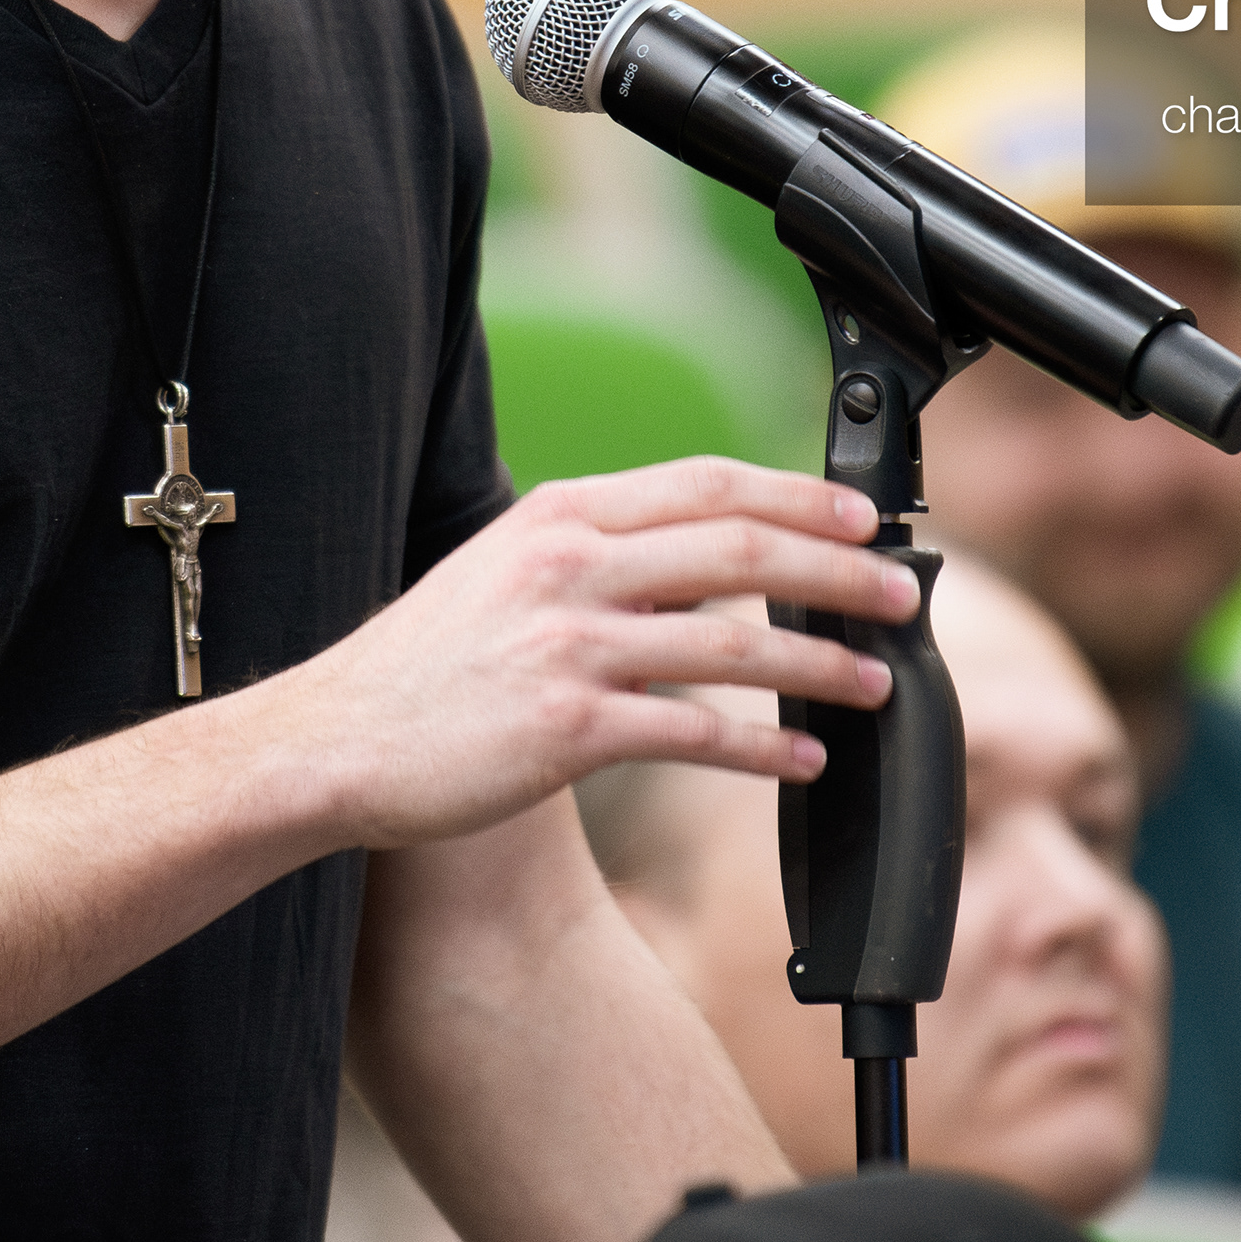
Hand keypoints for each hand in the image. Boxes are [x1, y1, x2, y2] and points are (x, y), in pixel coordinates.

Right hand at [271, 457, 913, 852]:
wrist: (336, 740)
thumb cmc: (424, 663)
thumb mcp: (505, 569)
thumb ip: (596, 551)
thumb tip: (701, 558)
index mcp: (560, 516)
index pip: (707, 483)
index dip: (799, 495)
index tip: (862, 517)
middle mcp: (570, 566)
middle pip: (742, 549)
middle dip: (839, 572)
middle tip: (904, 595)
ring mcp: (570, 646)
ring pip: (734, 642)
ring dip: (821, 663)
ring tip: (875, 682)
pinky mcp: (567, 729)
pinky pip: (693, 733)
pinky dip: (760, 747)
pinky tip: (801, 757)